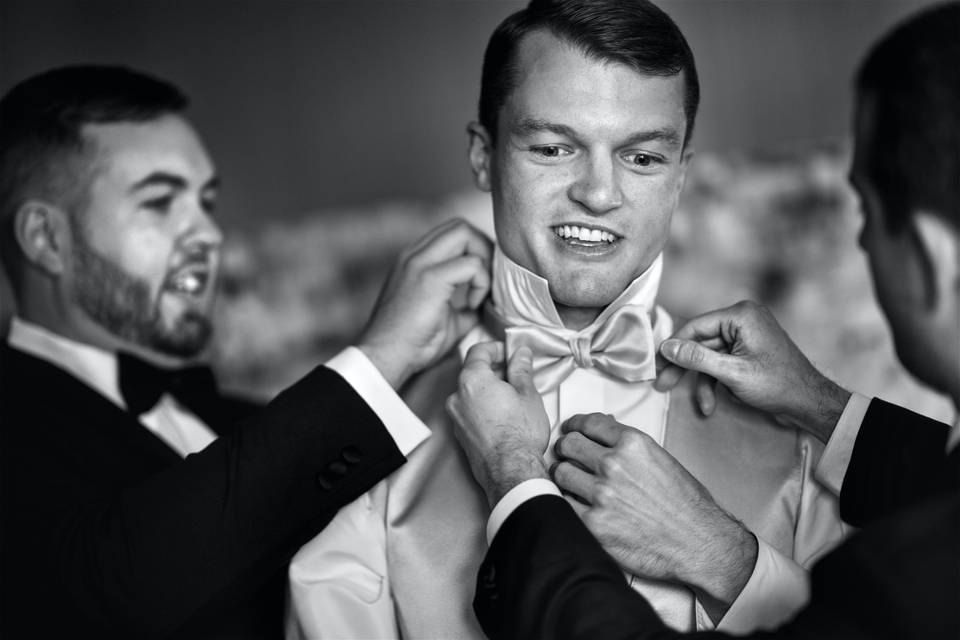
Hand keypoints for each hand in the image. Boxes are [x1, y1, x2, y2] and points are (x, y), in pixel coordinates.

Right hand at [358, 219, 492, 388]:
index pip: (451, 233)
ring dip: (482, 260)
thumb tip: (482, 306)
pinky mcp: (429, 278)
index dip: (474, 250)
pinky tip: (471, 306)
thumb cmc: (410, 344)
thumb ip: (462, 305)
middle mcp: (413, 255)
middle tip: (485, 281)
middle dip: (482, 247)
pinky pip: (471, 264)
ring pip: (464, 232)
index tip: (479, 281)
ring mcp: (419, 263)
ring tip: (478, 293)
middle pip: (459, 225)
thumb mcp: (442, 317)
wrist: (384, 358)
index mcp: (413, 260)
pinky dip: (480, 282)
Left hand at [446, 342, 549, 508]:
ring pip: (470, 393)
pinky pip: (468, 411)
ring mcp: (455, 417)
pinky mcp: (459, 434)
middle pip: (472, 372)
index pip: (478, 351)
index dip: (495, 348)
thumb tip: (520, 354)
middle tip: (515, 375)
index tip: (509, 353)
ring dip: (487, 389)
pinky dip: (482, 407)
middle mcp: (457, 396)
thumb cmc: (520, 434)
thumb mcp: (527, 394)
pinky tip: (501, 416)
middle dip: (493, 370)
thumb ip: (520, 369)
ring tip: (511, 398)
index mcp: (472, 380)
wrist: (511, 471)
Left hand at [552, 413, 756, 619]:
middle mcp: (614, 464)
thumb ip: (628, 445)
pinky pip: (563, 505)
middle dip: (565, 450)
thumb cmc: (685, 504)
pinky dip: (567, 504)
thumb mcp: (660, 459)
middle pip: (568, 445)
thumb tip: (602, 430)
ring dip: (564, 478)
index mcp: (632, 443)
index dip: (574, 426)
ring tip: (573, 485)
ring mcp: (601, 494)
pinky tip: (577, 506)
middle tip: (567, 458)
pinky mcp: (593, 525)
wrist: (699, 543)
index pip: (587, 424)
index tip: (570, 431)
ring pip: (560, 473)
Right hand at [654, 300, 850, 441]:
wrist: (810, 402)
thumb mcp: (732, 373)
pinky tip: (716, 401)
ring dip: (704, 381)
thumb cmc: (777, 385)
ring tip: (703, 406)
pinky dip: (717, 380)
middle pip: (700, 342)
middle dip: (685, 368)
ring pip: (710, 355)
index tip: (655, 366)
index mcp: (741, 315)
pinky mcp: (747, 348)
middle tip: (662, 385)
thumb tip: (666, 347)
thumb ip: (697, 358)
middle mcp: (742, 318)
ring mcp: (745, 333)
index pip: (695, 327)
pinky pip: (722, 360)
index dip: (672, 348)